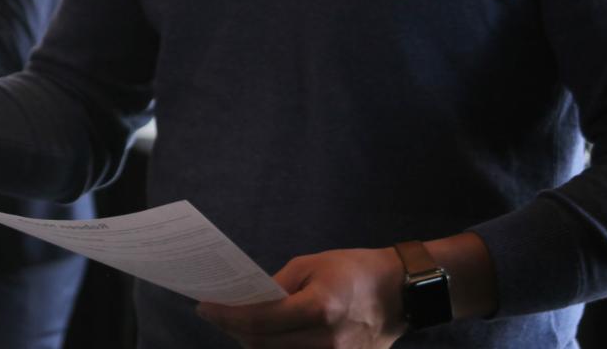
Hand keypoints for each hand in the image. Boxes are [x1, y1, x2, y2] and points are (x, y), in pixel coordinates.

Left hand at [197, 247, 405, 347]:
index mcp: (319, 308)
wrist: (402, 292)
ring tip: (238, 325)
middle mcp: (327, 340)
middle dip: (233, 330)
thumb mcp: (312, 265)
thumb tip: (247, 302)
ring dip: (253, 343)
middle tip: (216, 314)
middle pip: (263, 344)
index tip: (204, 308)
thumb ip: (277, 286)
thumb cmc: (355, 270)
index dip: (226, 316)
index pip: (259, 321)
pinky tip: (266, 336)